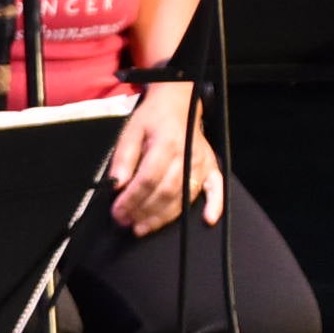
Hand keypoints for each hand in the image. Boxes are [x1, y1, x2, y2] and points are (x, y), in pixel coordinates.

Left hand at [106, 78, 222, 236]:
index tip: (117, 212)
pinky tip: (207, 220)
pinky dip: (215, 205)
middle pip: (166, 192)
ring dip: (164, 216)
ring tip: (143, 227)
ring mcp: (202, 163)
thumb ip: (123, 158)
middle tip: (126, 223)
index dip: (132, 199)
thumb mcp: (130, 131)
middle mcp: (187, 156)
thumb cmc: (152, 119)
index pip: (148, 179)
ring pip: (184, 197)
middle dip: (144, 211)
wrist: (178, 104)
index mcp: (166, 144)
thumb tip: (116, 184)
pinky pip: (216, 189)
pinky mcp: (212, 167)